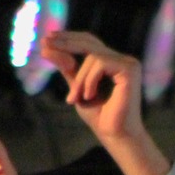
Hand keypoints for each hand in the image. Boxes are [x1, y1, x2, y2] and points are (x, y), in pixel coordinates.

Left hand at [41, 31, 170, 174]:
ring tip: (75, 98)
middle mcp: (122, 61)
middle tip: (45, 45)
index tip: (47, 38)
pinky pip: (99, 63)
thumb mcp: (76, 87)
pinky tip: (89, 96)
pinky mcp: (130, 70)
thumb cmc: (99, 116)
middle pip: (89, 42)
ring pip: (92, 55)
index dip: (69, 38)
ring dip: (79, 78)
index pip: (89, 42)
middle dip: (66, 44)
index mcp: (112, 63)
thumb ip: (66, 68)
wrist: (114, 135)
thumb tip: (47, 47)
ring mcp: (128, 64)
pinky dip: (89, 80)